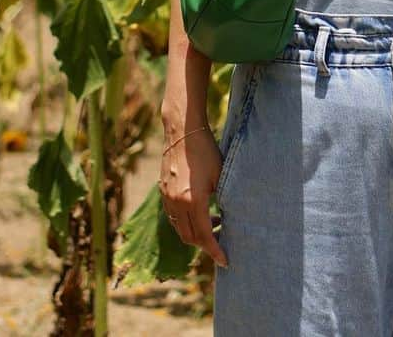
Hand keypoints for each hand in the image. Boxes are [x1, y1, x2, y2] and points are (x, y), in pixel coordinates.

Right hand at [158, 126, 228, 268]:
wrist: (182, 131)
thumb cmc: (206, 151)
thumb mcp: (221, 176)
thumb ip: (224, 201)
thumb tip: (230, 221)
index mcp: (193, 201)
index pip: (205, 237)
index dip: (215, 251)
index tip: (225, 261)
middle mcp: (177, 203)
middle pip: (190, 238)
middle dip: (206, 245)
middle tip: (222, 241)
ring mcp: (167, 197)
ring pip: (179, 228)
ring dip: (195, 233)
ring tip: (214, 222)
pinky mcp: (163, 191)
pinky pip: (172, 216)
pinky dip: (185, 221)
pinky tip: (199, 210)